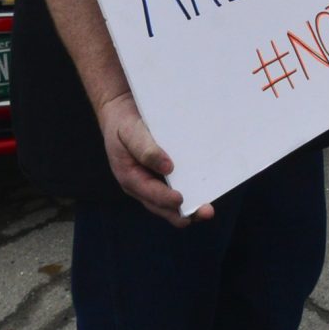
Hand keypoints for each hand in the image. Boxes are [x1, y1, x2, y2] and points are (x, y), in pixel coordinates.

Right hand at [98, 92, 211, 225]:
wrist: (121, 116)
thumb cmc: (124, 124)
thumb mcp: (130, 133)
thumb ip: (145, 149)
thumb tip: (168, 168)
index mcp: (130, 178)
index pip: (149, 193)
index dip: (165, 199)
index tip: (180, 199)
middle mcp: (141, 187)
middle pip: (163, 207)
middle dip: (183, 213)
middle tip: (206, 213)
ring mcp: (152, 184)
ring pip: (171, 205)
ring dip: (189, 209)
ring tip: (207, 210)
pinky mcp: (162, 179)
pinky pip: (175, 192)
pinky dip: (189, 196)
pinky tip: (204, 194)